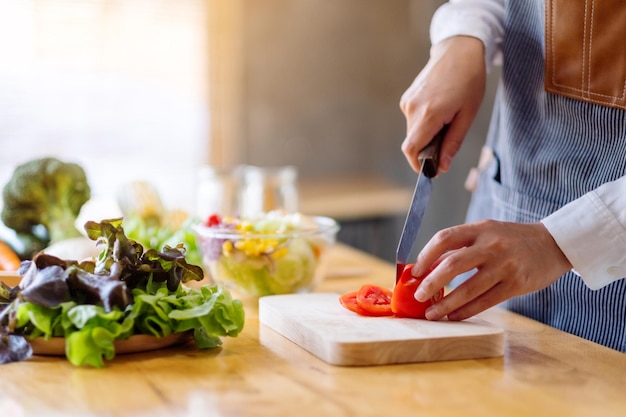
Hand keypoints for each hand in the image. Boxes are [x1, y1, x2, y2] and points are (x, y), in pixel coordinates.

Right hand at [400, 36, 485, 172]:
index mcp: (429, 114)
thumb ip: (452, 142)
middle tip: (449, 139)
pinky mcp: (407, 98)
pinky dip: (424, 124)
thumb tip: (441, 166)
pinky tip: (440, 110)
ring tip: (447, 119)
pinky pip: (412, 120)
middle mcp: (412, 109)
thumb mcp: (467, 114)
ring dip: (427, 135)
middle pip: (413, 142)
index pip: (411, 150)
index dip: (418, 164)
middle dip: (428, 149)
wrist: (458, 50)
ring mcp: (407, 102)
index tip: (430, 170)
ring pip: (413, 132)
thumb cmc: (469, 80)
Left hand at [412, 220, 572, 320]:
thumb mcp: (486, 233)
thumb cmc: (511, 239)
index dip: (426, 255)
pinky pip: (486, 301)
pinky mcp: (516, 284)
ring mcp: (505, 265)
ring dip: (446, 303)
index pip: (445, 238)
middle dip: (431, 282)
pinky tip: (454, 316)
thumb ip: (460, 247)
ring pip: (469, 288)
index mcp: (480, 228)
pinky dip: (466, 311)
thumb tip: (429, 268)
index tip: (415, 271)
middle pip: (453, 264)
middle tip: (419, 296)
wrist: (553, 244)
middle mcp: (492, 245)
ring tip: (432, 313)